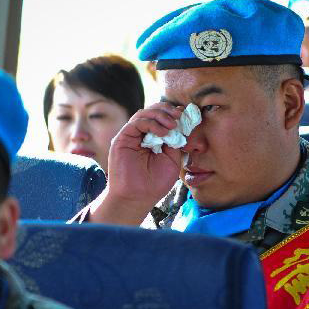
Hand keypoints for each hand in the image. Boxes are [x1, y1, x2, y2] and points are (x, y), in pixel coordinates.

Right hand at [90, 103, 185, 225]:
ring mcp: (131, 136)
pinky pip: (137, 122)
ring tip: (172, 125)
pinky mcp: (122, 138)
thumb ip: (174, 142)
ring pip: (144, 113)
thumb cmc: (155, 183)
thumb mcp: (172, 159)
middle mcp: (141, 135)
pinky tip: (163, 132)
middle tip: (179, 115)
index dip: (173, 114)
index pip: (161, 118)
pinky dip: (152, 123)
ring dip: (161, 115)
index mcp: (153, 139)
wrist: (138, 198)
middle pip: (152, 112)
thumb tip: (180, 125)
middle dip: (168, 110)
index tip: (186, 115)